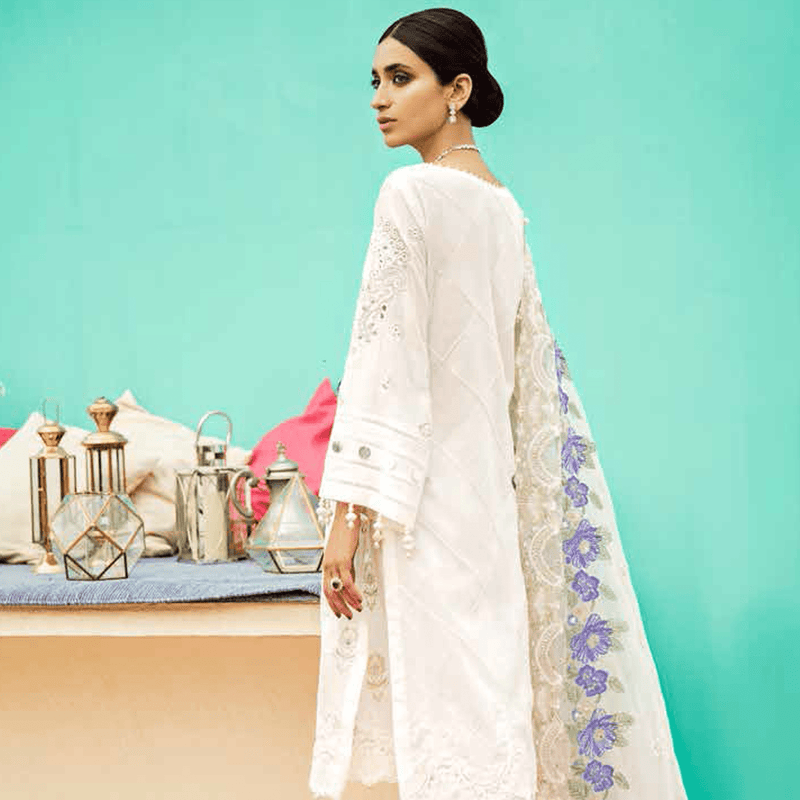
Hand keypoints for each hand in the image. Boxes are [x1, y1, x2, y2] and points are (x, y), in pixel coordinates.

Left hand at [321, 502, 363, 618]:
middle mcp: (328, 566)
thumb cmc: (346, 531)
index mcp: (327, 565)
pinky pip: (347, 581)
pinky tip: (360, 598)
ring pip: (338, 590)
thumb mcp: (344, 552)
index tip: (339, 613)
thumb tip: (350, 581)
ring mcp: (334, 563)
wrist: (346, 515)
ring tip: (357, 610)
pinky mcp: (343, 559)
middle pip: (330, 593)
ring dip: (348, 602)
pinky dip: (353, 592)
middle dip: (339, 607)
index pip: (326, 589)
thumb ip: (346, 567)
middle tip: (348, 616)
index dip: (332, 603)